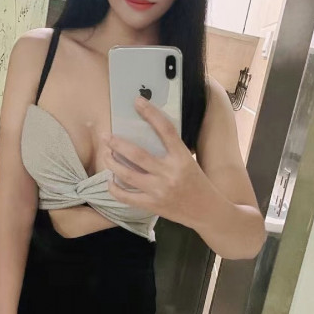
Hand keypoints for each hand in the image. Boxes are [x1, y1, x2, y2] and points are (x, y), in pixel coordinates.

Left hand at [102, 96, 211, 225]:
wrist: (207, 211)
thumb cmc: (198, 183)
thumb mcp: (189, 162)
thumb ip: (171, 151)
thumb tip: (146, 134)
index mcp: (182, 158)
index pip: (166, 130)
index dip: (151, 113)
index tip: (138, 102)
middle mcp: (170, 173)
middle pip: (137, 154)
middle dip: (117, 144)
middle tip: (106, 136)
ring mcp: (160, 190)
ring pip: (127, 175)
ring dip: (112, 163)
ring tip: (105, 155)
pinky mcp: (153, 205)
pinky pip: (127, 197)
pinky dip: (115, 188)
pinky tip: (110, 181)